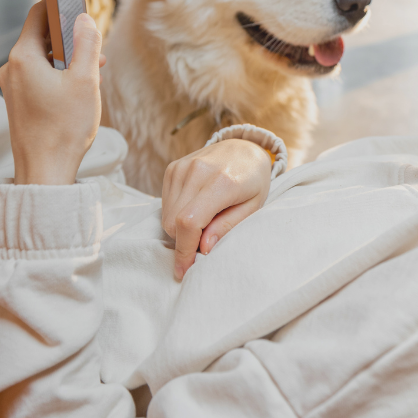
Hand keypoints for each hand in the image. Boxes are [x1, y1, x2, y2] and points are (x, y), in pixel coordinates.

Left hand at [0, 1, 105, 185]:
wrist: (44, 172)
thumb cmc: (64, 129)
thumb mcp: (85, 81)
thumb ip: (86, 44)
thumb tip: (85, 19)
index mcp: (23, 57)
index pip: (38, 14)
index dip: (59, 3)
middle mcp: (12, 68)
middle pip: (41, 35)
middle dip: (69, 34)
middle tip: (94, 39)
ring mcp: (13, 86)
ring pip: (42, 57)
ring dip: (67, 56)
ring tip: (93, 65)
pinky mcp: (19, 101)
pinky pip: (39, 75)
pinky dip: (59, 72)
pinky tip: (79, 84)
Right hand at [161, 139, 272, 280]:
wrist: (243, 147)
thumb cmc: (252, 180)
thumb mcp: (252, 207)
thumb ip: (227, 226)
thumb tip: (203, 248)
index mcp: (221, 182)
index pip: (189, 222)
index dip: (184, 251)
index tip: (183, 270)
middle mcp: (197, 171)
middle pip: (173, 222)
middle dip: (184, 241)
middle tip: (205, 240)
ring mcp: (182, 167)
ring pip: (166, 214)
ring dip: (180, 227)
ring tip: (204, 220)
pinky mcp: (173, 168)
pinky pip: (165, 203)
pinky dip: (176, 213)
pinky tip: (195, 207)